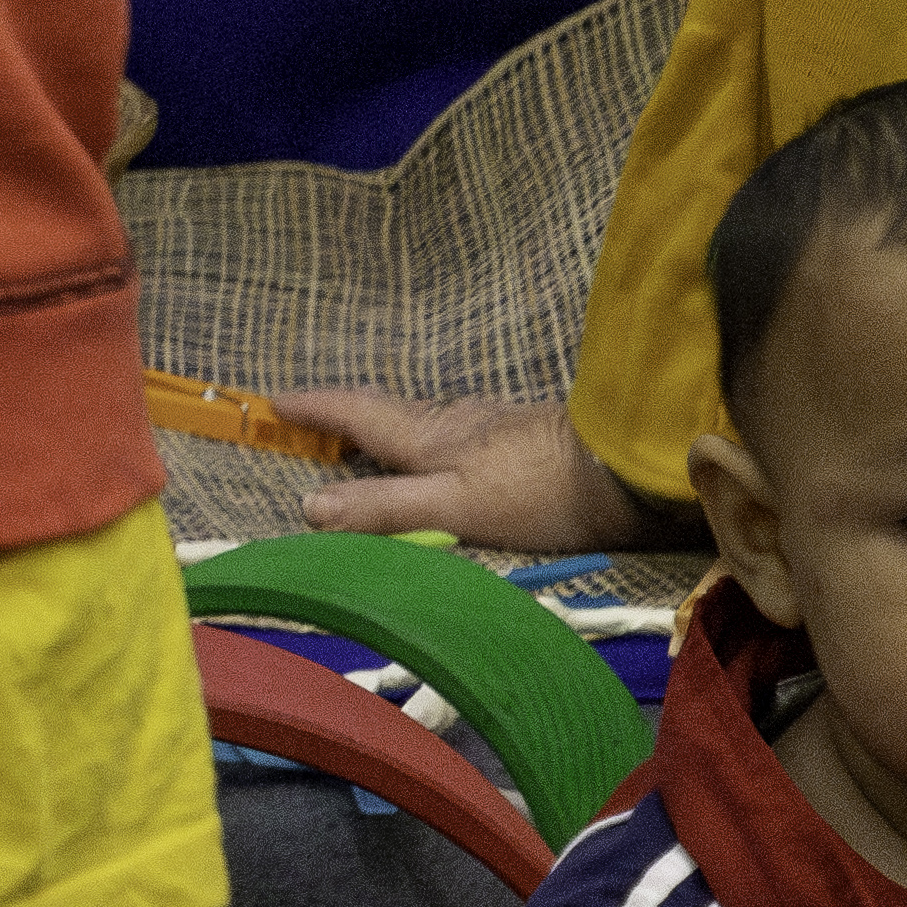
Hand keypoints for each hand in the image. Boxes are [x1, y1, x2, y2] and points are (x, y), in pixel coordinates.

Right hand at [276, 386, 697, 551]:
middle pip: (390, 412)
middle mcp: (456, 420)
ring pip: (429, 421)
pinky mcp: (530, 437)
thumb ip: (385, 507)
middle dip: (349, 414)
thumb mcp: (454, 507)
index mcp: (428, 436)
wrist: (632, 469)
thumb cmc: (540, 491)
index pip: (356, 413)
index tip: (274, 399)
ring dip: (395, 426)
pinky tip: (457, 454)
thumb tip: (308, 506)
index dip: (315, 408)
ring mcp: (495, 425)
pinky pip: (462, 433)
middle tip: (315, 417)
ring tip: (378, 439)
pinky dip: (438, 440)